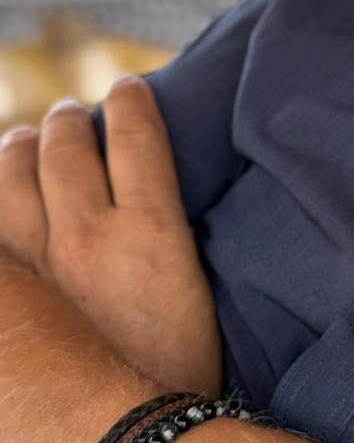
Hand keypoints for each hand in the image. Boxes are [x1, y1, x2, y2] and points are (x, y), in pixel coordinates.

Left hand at [0, 75, 222, 396]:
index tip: (130, 87)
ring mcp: (37, 264)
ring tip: (22, 140)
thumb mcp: (193, 287)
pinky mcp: (11, 292)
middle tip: (68, 115)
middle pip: (67, 146)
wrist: (127, 431)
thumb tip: (151, 196)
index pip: (138, 134)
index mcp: (149, 230)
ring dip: (18, 148)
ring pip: (11, 177)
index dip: (132, 101)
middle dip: (68, 120)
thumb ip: (167, 234)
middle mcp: (88, 234)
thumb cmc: (173, 366)